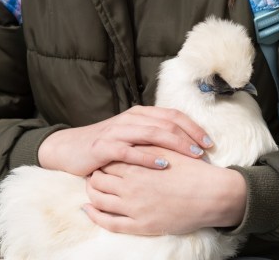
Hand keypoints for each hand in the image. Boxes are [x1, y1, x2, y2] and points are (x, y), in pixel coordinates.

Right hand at [37, 106, 212, 175]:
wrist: (69, 149)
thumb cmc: (103, 146)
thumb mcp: (129, 137)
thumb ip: (151, 137)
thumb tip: (182, 146)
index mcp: (139, 115)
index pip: (172, 115)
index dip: (193, 127)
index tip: (210, 142)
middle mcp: (131, 119)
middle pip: (167, 123)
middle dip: (190, 136)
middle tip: (207, 150)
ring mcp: (117, 131)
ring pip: (153, 133)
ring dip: (176, 144)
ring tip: (193, 155)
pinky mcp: (105, 147)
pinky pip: (130, 150)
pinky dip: (149, 157)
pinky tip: (164, 164)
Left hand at [82, 146, 246, 234]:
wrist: (212, 195)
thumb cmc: (192, 171)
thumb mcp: (166, 151)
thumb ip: (144, 147)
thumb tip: (128, 142)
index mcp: (137, 166)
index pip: (106, 160)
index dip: (101, 159)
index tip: (101, 158)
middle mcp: (131, 186)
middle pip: (98, 178)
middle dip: (93, 174)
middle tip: (93, 172)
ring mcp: (134, 208)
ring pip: (99, 200)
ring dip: (91, 193)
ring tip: (92, 189)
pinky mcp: (140, 226)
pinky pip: (109, 223)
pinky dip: (95, 216)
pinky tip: (88, 210)